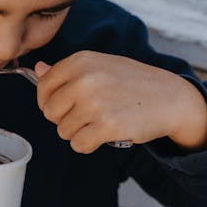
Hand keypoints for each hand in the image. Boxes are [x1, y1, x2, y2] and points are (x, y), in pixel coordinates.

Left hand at [35, 51, 206, 153]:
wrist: (169, 97)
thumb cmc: (132, 81)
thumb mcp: (100, 65)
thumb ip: (66, 70)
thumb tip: (37, 69)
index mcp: (80, 61)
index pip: (43, 86)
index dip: (49, 100)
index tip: (63, 105)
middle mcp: (84, 79)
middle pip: (49, 111)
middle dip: (63, 118)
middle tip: (86, 116)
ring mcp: (94, 103)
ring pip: (63, 130)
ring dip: (78, 132)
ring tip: (98, 122)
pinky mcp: (106, 126)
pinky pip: (78, 145)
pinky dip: (88, 144)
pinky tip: (103, 134)